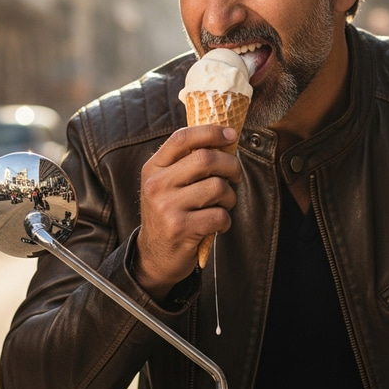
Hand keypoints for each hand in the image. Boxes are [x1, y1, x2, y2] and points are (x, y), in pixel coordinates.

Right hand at [135, 125, 241, 299]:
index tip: (231, 135)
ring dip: (230, 197)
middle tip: (235, 175)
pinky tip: (217, 225)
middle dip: (231, 165)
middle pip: (206, 159)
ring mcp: (167, 207)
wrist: (154, 256)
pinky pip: (219, 215)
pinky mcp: (181, 228)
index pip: (182, 138)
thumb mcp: (166, 184)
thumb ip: (186, 162)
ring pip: (217, 187)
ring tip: (223, 205)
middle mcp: (156, 185)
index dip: (211, 132)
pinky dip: (226, 220)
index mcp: (153, 168)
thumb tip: (224, 139)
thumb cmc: (169, 214)